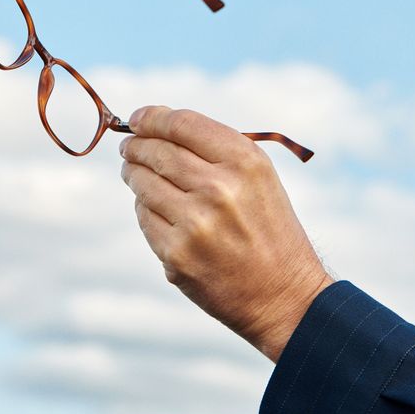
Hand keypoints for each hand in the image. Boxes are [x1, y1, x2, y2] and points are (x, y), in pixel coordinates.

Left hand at [119, 105, 334, 362]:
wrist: (285, 296)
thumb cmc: (268, 229)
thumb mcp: (259, 177)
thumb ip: (214, 149)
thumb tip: (156, 126)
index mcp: (244, 162)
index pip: (182, 124)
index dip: (152, 118)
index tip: (137, 120)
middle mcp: (219, 188)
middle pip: (156, 151)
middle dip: (136, 146)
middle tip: (129, 147)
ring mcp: (195, 223)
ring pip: (143, 183)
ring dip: (134, 174)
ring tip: (134, 172)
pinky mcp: (177, 255)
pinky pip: (145, 217)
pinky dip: (145, 208)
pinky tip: (154, 208)